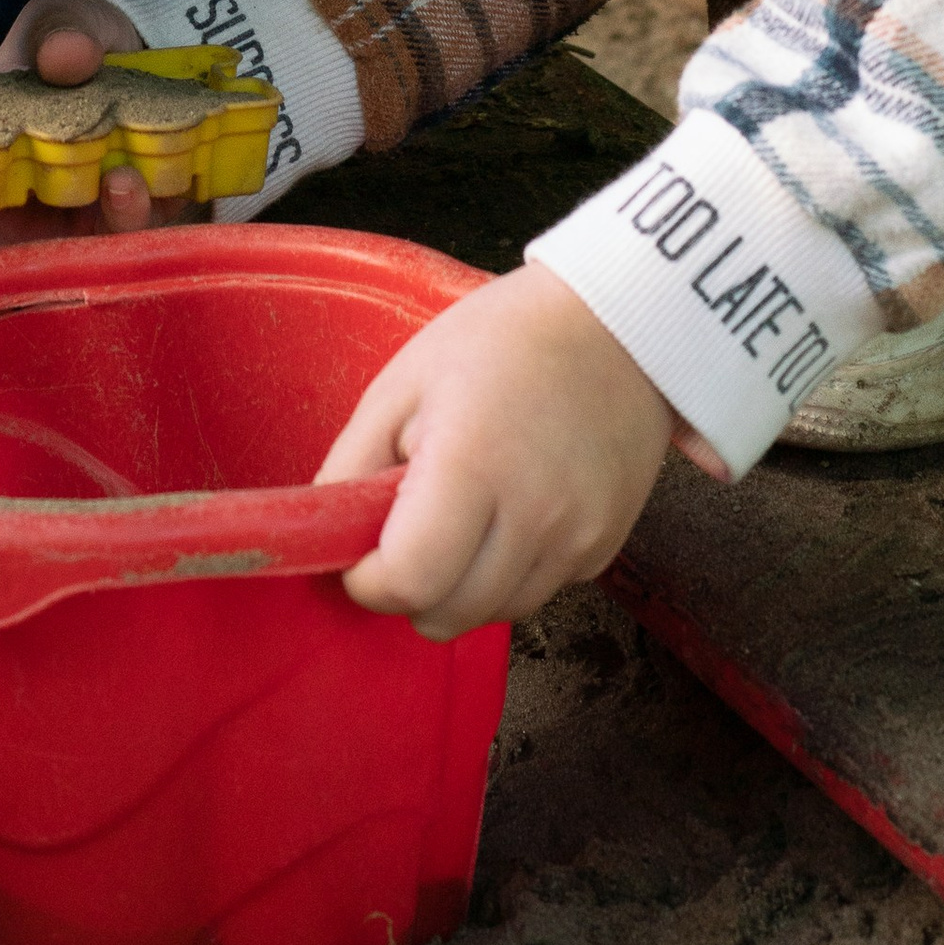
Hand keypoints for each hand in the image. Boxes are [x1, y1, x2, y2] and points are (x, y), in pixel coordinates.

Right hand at [0, 0, 171, 260]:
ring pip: (75, 251)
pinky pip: (133, 230)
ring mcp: (75, 214)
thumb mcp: (59, 21)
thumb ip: (59, 32)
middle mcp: (21, 198)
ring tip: (123, 179)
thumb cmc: (77, 38)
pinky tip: (154, 181)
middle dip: (11, 268)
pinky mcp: (132, 212)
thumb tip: (65, 56)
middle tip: (41, 247)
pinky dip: (142, 213)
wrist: (147, 43)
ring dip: (97, 225)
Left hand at [315, 262, 728, 638]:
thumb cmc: (499, 343)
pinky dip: (507, 574)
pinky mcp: (604, 550)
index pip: (411, 579)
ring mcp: (577, 539)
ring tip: (457, 518)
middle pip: (449, 614)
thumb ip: (354, 463)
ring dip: (458, 588)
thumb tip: (328, 533)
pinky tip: (505, 515)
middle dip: (409, 590)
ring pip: (493, 613)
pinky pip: (536, 592)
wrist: (615, 330)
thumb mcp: (403, 382)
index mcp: (473, 464)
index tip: (357, 554)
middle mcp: (533, 516)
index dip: (368, 581)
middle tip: (401, 536)